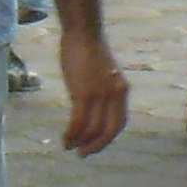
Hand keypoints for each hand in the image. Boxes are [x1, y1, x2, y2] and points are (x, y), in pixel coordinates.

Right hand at [56, 28, 128, 155]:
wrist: (83, 32)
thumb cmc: (89, 51)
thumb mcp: (102, 75)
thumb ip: (100, 93)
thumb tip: (89, 112)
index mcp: (122, 90)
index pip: (119, 123)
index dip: (107, 139)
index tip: (95, 146)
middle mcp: (115, 94)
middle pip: (108, 130)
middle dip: (95, 146)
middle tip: (82, 154)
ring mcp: (100, 94)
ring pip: (92, 129)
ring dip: (79, 142)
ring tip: (69, 146)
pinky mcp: (84, 93)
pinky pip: (78, 122)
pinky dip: (71, 134)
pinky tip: (65, 138)